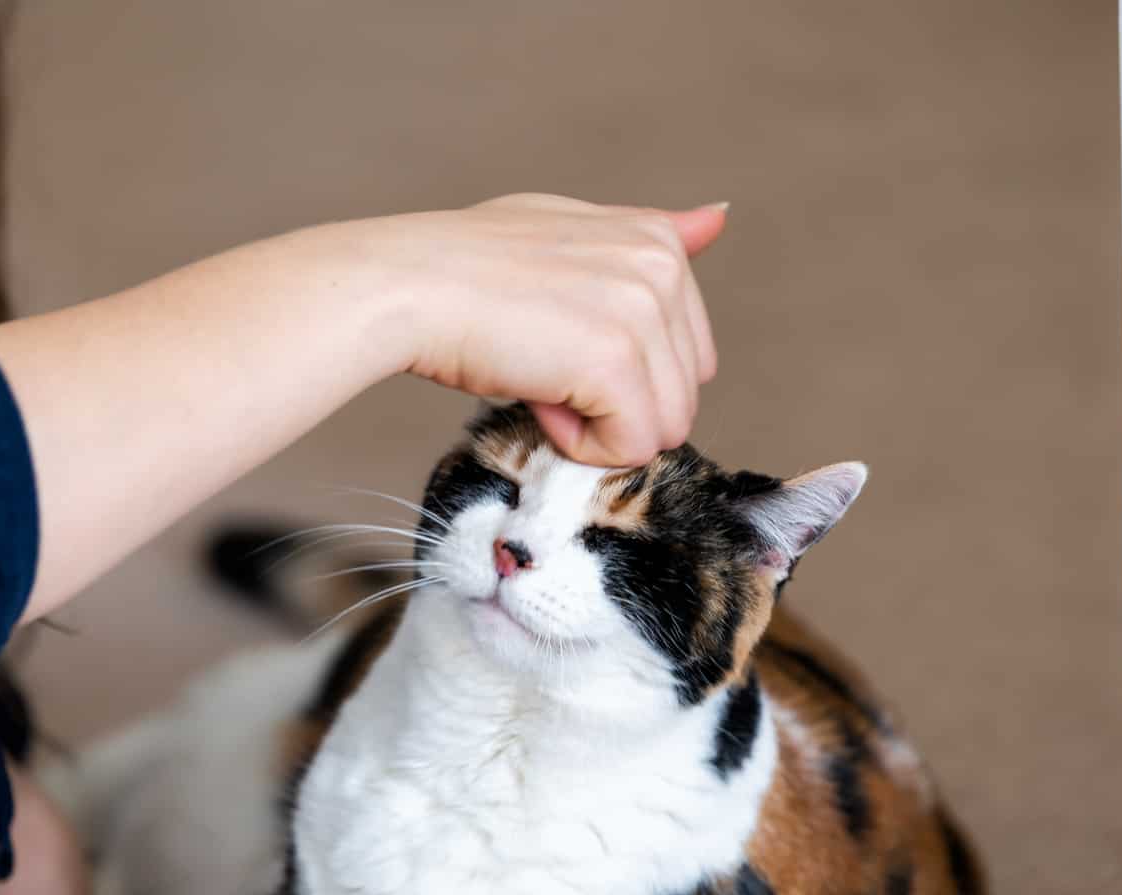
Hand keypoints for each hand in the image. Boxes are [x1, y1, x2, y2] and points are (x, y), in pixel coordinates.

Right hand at [322, 193, 727, 465]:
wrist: (402, 286)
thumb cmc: (462, 264)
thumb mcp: (563, 228)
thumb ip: (642, 233)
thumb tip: (718, 218)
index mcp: (657, 240)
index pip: (685, 355)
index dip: (616, 369)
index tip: (553, 339)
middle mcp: (663, 267)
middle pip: (681, 395)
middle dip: (611, 401)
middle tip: (540, 358)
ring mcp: (643, 312)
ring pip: (661, 428)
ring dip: (593, 425)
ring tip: (535, 373)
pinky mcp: (617, 363)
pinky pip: (628, 448)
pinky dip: (576, 444)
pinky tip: (533, 395)